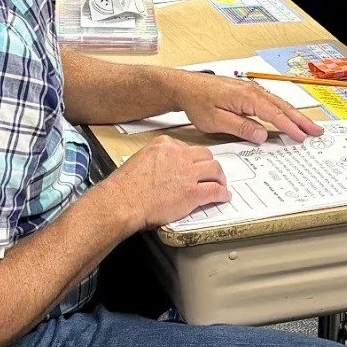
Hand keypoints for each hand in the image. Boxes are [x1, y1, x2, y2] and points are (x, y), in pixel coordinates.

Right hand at [113, 135, 229, 229]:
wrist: (123, 202)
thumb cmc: (126, 187)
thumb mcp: (141, 159)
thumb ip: (158, 159)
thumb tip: (166, 168)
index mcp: (165, 145)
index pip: (188, 148)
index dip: (194, 159)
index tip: (196, 166)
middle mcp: (179, 155)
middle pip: (205, 155)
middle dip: (210, 165)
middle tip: (212, 174)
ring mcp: (187, 173)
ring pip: (214, 169)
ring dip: (220, 178)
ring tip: (221, 184)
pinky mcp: (192, 192)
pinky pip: (215, 190)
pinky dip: (222, 194)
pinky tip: (223, 197)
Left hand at [176, 71, 322, 143]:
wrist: (185, 86)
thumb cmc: (198, 102)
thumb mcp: (216, 120)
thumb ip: (241, 127)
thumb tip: (262, 135)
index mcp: (247, 97)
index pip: (274, 115)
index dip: (290, 127)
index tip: (303, 137)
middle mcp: (252, 91)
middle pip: (282, 107)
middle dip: (301, 119)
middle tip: (317, 130)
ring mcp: (251, 90)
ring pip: (278, 104)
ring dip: (294, 115)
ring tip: (308, 126)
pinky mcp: (247, 92)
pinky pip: (270, 102)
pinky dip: (282, 110)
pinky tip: (287, 116)